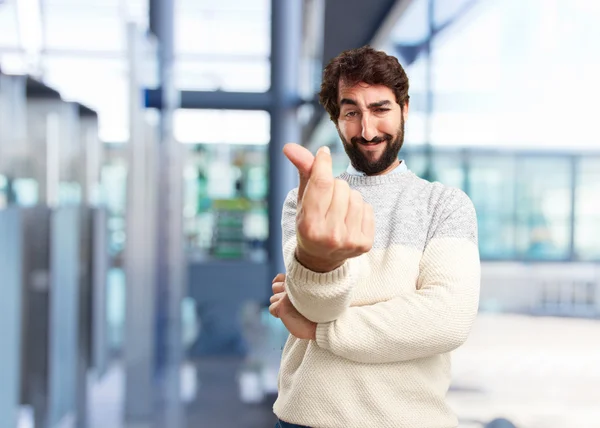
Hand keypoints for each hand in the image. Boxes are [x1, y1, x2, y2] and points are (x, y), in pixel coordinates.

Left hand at [269, 273, 315, 339]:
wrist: (325, 324)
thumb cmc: (319, 311)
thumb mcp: (307, 292)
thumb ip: (294, 285)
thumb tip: (276, 280)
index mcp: (301, 279)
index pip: (281, 277)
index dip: (283, 284)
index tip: (293, 293)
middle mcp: (293, 284)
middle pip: (275, 286)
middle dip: (281, 295)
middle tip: (295, 304)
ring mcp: (286, 294)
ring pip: (273, 298)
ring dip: (280, 304)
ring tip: (295, 310)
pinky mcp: (281, 305)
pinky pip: (273, 309)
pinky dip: (279, 314)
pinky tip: (290, 316)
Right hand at [283, 143, 374, 272]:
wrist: (321, 259)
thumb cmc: (310, 223)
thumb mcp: (302, 200)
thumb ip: (302, 172)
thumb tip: (289, 146)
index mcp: (309, 225)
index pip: (321, 183)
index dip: (323, 163)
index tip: (323, 152)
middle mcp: (330, 235)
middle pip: (340, 186)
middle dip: (334, 185)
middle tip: (327, 199)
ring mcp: (349, 241)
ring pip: (355, 195)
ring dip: (347, 197)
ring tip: (338, 209)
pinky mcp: (365, 243)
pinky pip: (367, 207)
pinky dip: (359, 208)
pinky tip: (349, 219)